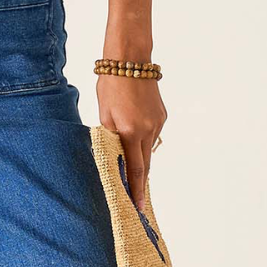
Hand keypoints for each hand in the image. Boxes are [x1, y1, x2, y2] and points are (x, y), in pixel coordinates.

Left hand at [97, 77, 165, 216]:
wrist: (130, 59)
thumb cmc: (111, 84)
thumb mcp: (104, 114)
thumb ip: (110, 136)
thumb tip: (114, 154)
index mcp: (131, 131)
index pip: (135, 169)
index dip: (136, 189)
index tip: (138, 207)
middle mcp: (149, 129)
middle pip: (145, 163)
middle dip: (140, 181)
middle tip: (136, 198)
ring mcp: (158, 122)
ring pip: (149, 148)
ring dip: (139, 157)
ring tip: (128, 159)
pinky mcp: (162, 115)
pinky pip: (152, 134)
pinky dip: (143, 139)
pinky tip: (133, 131)